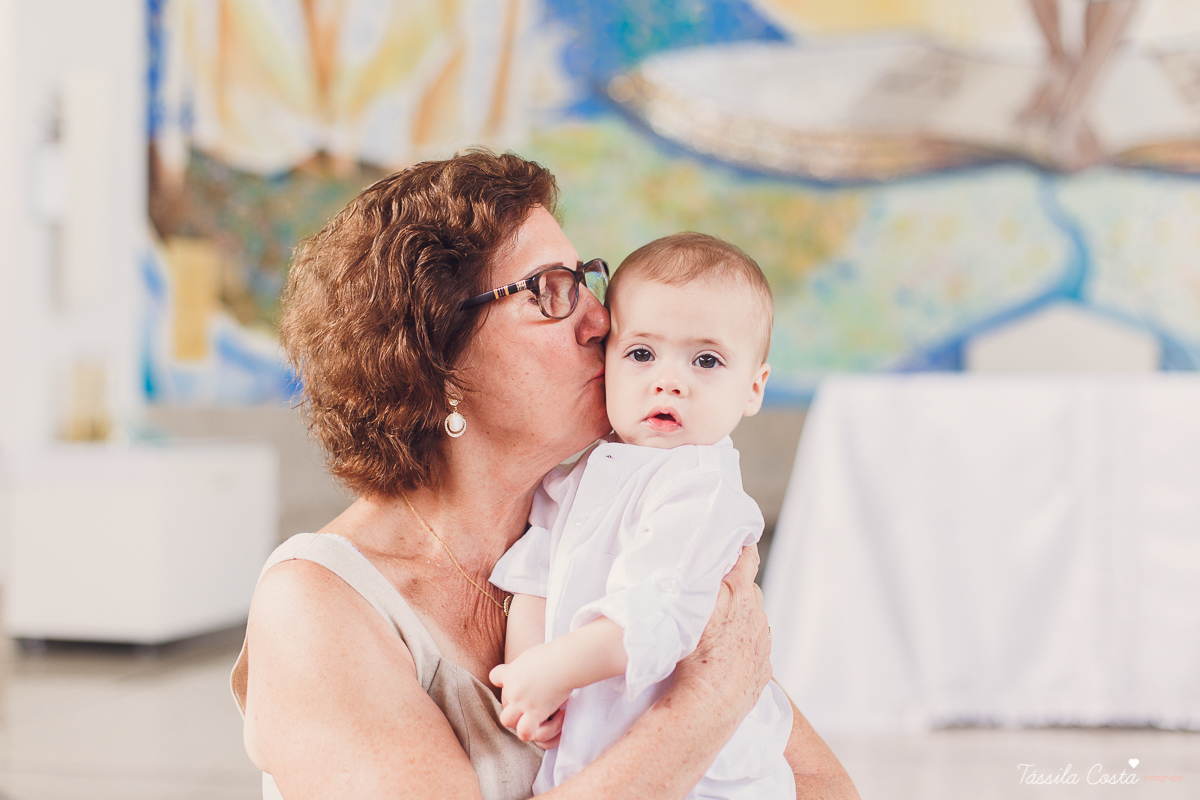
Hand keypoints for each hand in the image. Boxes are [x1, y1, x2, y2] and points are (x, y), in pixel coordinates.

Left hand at [489, 642, 571, 742]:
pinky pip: (524, 732)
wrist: (564, 662)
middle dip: (513, 704)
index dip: (504, 681)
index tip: (518, 681)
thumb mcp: (531, 655)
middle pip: (502, 702)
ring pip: (507, 721)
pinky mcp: (535, 713)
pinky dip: (531, 732)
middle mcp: (512, 689)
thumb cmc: (553, 654)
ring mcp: (522, 703)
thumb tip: (529, 669)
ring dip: (517, 720)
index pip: (495, 677)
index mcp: (511, 672)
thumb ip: (524, 665)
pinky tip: (542, 723)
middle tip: (530, 701)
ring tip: (531, 716)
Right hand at [674, 545, 770, 724]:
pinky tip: (724, 657)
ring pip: (753, 620)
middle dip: (735, 588)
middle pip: (749, 589)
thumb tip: (699, 558)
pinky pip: (754, 649)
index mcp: (740, 593)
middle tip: (713, 594)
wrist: (707, 705)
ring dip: (739, 620)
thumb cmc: (692, 655)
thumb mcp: (689, 606)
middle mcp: (757, 614)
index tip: (734, 540)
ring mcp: (763, 642)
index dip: (741, 546)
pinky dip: (742, 648)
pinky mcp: (764, 668)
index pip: (747, 556)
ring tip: (715, 633)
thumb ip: (698, 579)